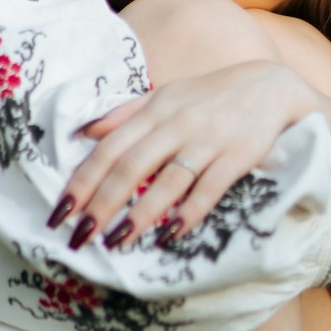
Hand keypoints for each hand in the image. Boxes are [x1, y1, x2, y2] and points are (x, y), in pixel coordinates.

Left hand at [47, 60, 312, 249]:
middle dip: (102, 203)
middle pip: (131, 166)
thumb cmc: (209, 98)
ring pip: (167, 180)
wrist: (271, 88)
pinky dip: (189, 211)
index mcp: (153, 111)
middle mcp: (175, 125)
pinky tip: (170, 234)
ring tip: (117, 242)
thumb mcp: (164, 97)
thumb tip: (83, 133)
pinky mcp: (237, 157)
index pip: (108, 149)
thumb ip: (124, 115)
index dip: (83, 181)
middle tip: (81, 236)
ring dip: (140, 213)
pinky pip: (209, 188)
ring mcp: (207, 141)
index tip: (60, 212)